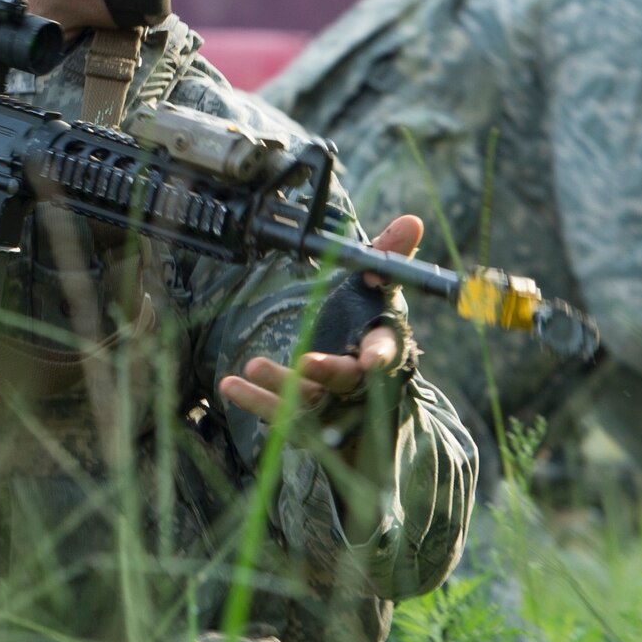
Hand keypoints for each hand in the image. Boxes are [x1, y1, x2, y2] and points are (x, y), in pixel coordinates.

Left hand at [217, 214, 422, 423]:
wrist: (363, 394)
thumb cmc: (370, 331)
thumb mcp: (380, 293)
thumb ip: (390, 258)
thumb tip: (412, 221)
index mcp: (381, 350)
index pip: (384, 352)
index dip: (380, 357)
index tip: (372, 361)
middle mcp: (358, 382)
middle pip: (347, 380)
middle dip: (329, 371)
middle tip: (305, 363)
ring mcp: (331, 404)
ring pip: (310, 398)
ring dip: (281, 384)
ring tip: (254, 366)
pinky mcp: (306, 420)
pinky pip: (280, 413)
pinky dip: (255, 400)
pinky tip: (229, 386)